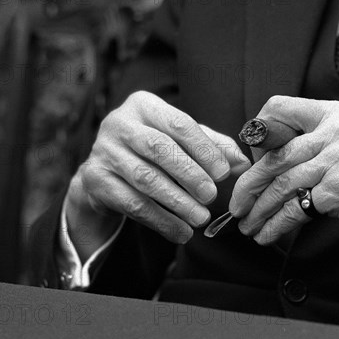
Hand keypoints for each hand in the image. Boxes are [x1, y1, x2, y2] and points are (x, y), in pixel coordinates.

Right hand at [66, 91, 250, 261]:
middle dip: (190, 174)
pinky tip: (181, 232)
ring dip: (177, 201)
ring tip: (201, 218)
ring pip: (145, 178)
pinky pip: (132, 204)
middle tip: (212, 196)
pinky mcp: (95, 180)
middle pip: (159, 148)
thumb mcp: (182, 142)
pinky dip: (161, 220)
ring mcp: (103, 151)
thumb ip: (213, 148)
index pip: (179, 123)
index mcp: (143, 105)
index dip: (204, 149)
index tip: (223, 173)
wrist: (105, 172)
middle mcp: (119, 123)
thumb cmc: (153, 151)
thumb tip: (242, 163)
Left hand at [229, 96, 338, 256]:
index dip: (257, 132)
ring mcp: (335, 161)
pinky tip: (267, 234)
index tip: (250, 159)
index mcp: (332, 114)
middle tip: (236, 203)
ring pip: (280, 184)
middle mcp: (332, 132)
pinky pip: (295, 209)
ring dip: (258, 209)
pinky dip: (276, 225)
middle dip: (248, 184)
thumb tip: (274, 158)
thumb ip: (317, 139)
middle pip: (274, 155)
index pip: (278, 108)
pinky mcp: (337, 191)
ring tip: (248, 224)